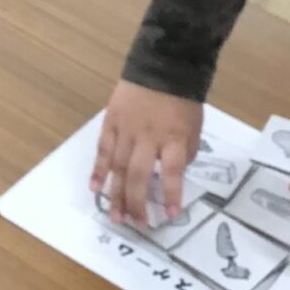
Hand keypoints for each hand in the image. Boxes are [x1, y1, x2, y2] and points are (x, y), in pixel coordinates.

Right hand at [91, 80, 202, 225]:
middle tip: (137, 224)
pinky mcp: (112, 122)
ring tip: (115, 216)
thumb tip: (172, 174)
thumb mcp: (195, 128)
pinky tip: (95, 188)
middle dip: (137, 202)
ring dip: (116, 194)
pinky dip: (98, 170)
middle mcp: (148, 137)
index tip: (169, 215)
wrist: (163, 65)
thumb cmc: (183, 100)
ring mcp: (127, 129)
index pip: (172, 171)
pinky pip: (103, 149)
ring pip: (118, 167)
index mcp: (173, 137)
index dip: (170, 194)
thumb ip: (184, 152)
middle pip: (139, 174)